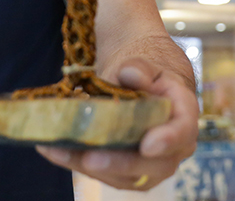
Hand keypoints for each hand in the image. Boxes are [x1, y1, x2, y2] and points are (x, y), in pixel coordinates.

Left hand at [37, 57, 197, 190]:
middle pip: (153, 165)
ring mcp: (148, 161)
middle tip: (92, 157)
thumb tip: (129, 75)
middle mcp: (171, 145)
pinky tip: (50, 147)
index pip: (183, 131)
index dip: (168, 140)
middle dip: (120, 163)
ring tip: (58, 149)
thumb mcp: (147, 59)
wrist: (139, 73)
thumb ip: (141, 68)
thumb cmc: (148, 65)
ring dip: (87, 165)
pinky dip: (75, 159)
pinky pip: (102, 170)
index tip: (148, 144)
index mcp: (183, 114)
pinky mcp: (123, 168)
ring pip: (123, 175)